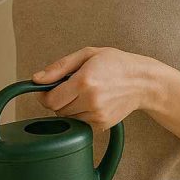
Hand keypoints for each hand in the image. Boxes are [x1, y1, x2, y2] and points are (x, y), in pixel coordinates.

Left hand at [31, 46, 150, 130]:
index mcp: (84, 82)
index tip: (48, 89)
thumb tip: (36, 79)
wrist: (143, 82)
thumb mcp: (87, 54)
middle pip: (57, 110)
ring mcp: (98, 115)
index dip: (44, 95)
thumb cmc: (116, 64)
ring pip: (68, 118)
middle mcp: (91, 101)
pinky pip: (79, 124)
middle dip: (58, 99)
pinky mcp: (102, 125)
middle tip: (71, 87)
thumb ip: (59, 67)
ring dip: (69, 108)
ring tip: (84, 93)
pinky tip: (91, 102)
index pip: (50, 100)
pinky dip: (80, 115)